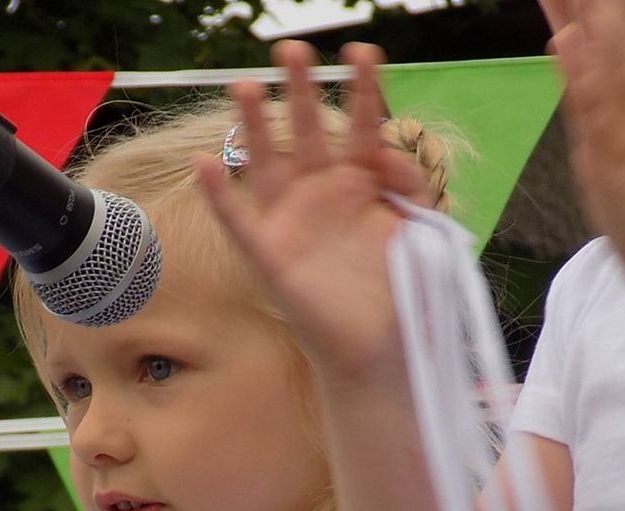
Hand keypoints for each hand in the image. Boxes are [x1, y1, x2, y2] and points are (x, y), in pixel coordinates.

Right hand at [196, 40, 411, 389]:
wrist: (380, 348)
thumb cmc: (398, 289)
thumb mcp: (419, 226)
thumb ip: (409, 181)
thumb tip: (381, 149)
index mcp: (360, 182)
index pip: (361, 124)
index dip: (363, 89)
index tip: (364, 51)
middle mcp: (321, 193)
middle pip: (306, 130)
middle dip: (300, 89)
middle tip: (291, 48)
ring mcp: (291, 222)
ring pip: (266, 164)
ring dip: (253, 125)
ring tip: (243, 85)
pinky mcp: (270, 256)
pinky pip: (239, 220)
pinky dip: (220, 194)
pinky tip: (205, 164)